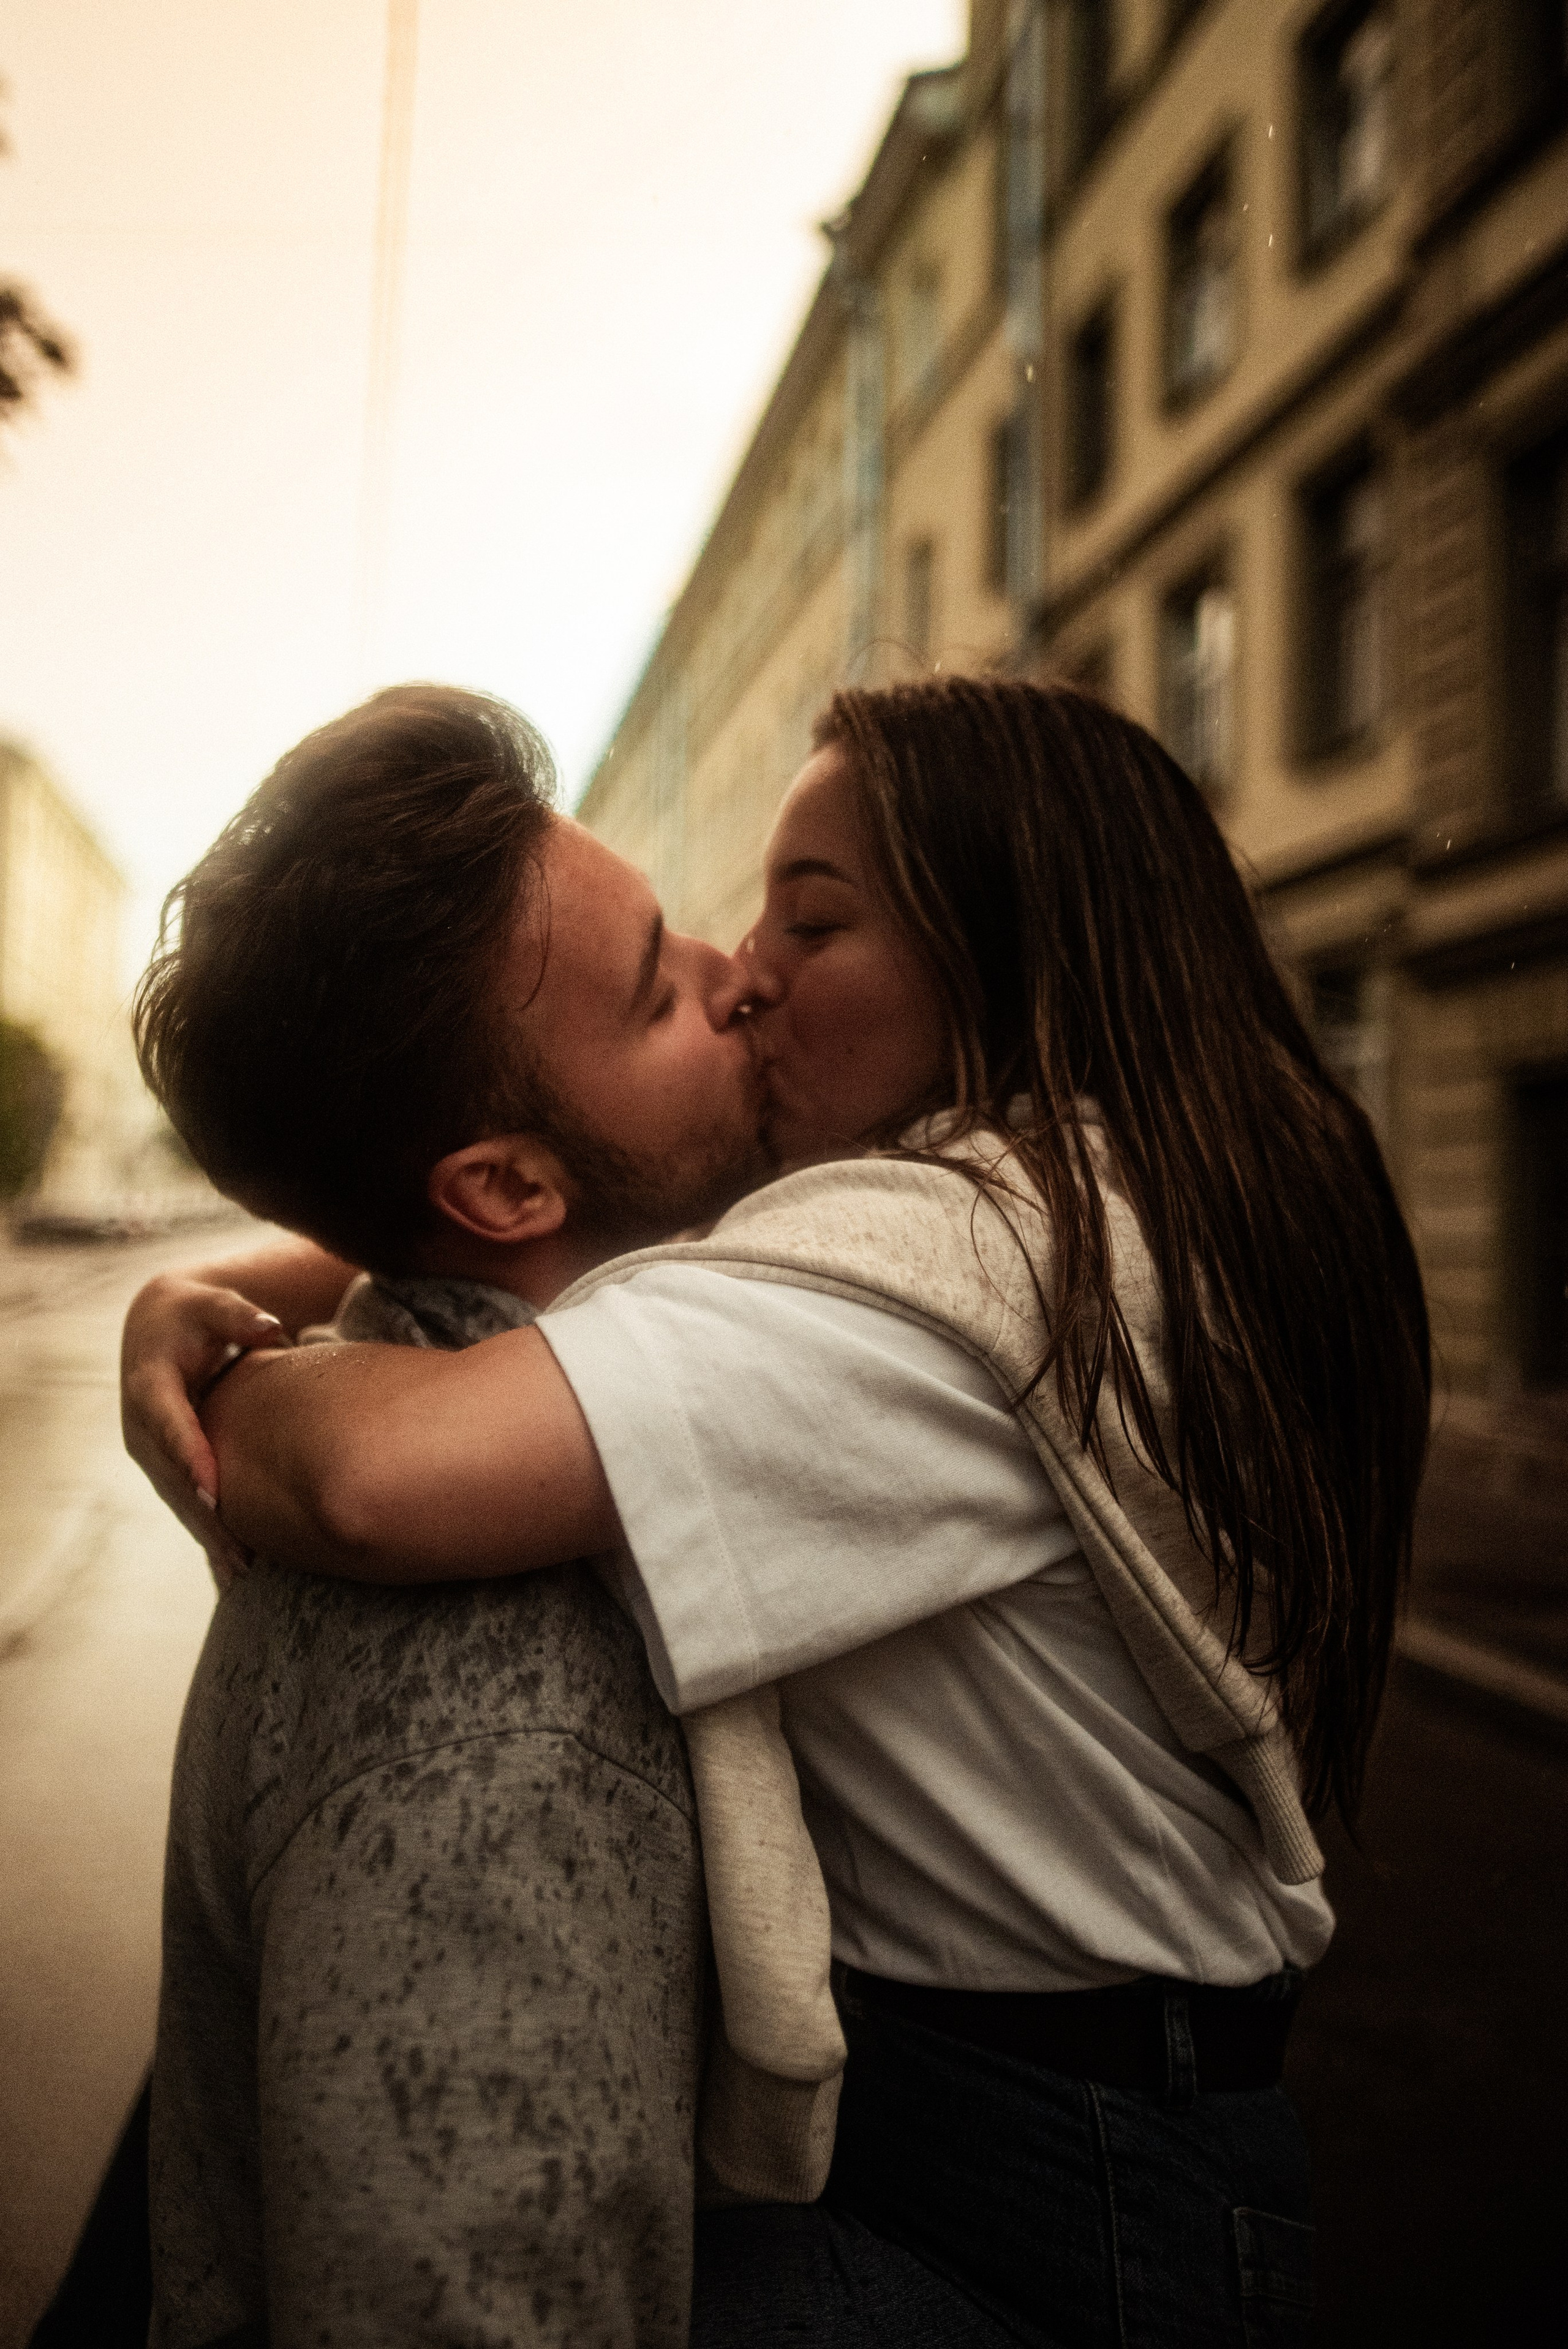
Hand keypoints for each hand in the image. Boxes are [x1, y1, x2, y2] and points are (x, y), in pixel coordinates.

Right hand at [121, 1273, 292, 1586]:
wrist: (158, 1328)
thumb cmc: (194, 1314)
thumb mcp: (212, 1304)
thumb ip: (239, 1314)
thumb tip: (269, 1327)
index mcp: (149, 1387)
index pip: (170, 1426)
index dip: (189, 1458)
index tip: (211, 1492)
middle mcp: (143, 1428)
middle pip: (175, 1477)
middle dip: (205, 1516)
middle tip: (239, 1551)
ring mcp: (152, 1453)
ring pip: (180, 1500)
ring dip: (208, 1536)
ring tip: (241, 1570)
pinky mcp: (167, 1467)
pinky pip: (187, 1504)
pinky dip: (208, 1536)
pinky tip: (230, 1571)